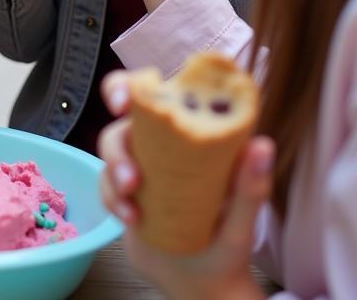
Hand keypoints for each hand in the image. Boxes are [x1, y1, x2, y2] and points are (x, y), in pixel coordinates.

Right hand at [98, 72, 271, 299]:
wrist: (201, 287)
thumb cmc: (228, 248)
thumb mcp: (240, 220)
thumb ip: (250, 186)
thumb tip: (262, 144)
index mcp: (187, 136)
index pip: (154, 94)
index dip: (129, 87)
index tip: (123, 103)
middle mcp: (160, 144)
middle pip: (122, 124)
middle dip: (116, 148)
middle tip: (131, 178)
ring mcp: (139, 166)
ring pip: (109, 152)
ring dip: (113, 175)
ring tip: (131, 210)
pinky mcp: (123, 191)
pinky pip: (104, 184)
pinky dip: (112, 201)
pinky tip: (131, 220)